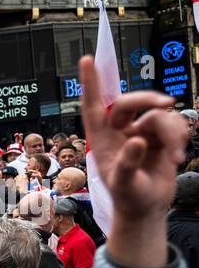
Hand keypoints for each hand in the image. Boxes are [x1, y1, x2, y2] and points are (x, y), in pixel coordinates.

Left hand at [80, 55, 184, 232]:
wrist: (148, 207)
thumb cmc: (128, 197)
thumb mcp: (124, 185)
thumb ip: (127, 164)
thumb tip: (137, 140)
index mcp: (102, 139)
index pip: (93, 106)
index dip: (90, 83)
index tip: (86, 60)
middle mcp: (119, 131)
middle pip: (130, 102)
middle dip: (147, 99)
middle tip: (165, 103)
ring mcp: (141, 131)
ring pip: (158, 115)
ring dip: (171, 133)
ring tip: (174, 157)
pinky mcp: (160, 136)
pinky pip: (174, 123)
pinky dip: (180, 138)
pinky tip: (178, 157)